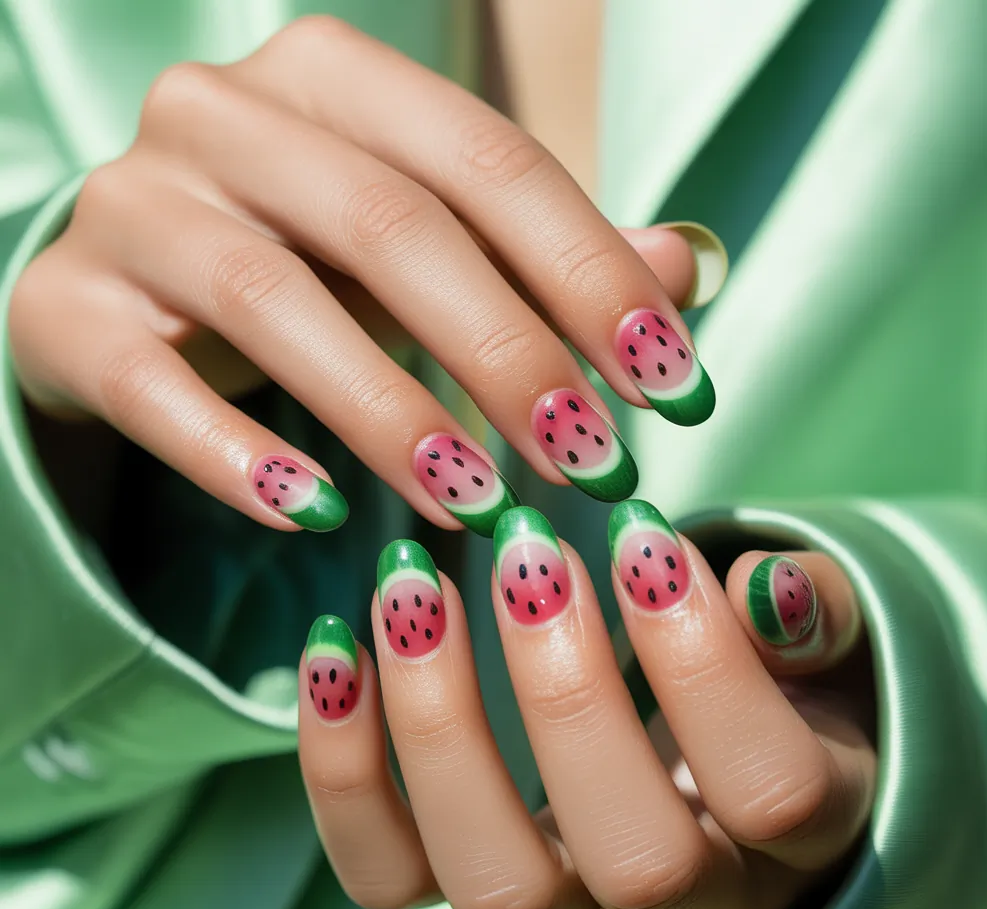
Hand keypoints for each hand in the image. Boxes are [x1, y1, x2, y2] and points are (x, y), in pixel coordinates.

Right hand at [9, 16, 718, 535]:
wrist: (130, 286)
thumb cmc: (307, 263)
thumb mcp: (432, 246)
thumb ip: (549, 254)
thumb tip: (686, 268)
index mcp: (332, 78)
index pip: (491, 163)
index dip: (594, 273)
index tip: (674, 384)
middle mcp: (221, 116)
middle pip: (392, 226)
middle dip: (508, 352)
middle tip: (587, 459)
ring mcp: (130, 208)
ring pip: (275, 304)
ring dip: (391, 414)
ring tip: (479, 502)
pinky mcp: (63, 310)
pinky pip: (153, 387)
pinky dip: (241, 457)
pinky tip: (321, 517)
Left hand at [297, 501, 874, 908]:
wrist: (716, 752)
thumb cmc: (776, 683)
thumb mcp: (820, 641)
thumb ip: (813, 614)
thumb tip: (762, 588)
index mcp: (797, 838)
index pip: (774, 793)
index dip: (706, 663)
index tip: (641, 532)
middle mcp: (688, 899)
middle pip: (634, 861)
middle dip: (567, 690)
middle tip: (526, 551)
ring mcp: (570, 906)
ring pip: (494, 886)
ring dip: (439, 724)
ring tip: (415, 585)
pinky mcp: (471, 879)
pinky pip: (388, 874)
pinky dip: (344, 773)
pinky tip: (339, 648)